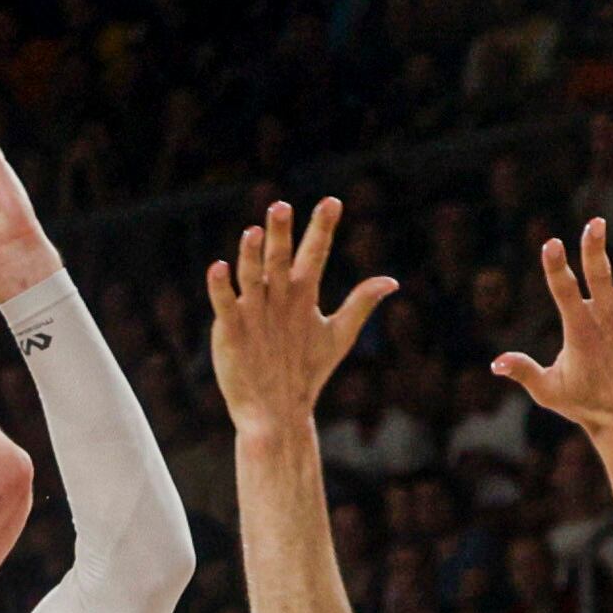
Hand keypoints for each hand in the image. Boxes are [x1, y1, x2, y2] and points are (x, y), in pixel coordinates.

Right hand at [203, 197, 392, 432]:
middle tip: (282, 207)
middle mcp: (276, 295)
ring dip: (251, 254)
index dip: (322, 228)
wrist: (277, 410)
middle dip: (281, 233)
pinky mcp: (231, 328)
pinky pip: (225, 303)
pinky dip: (221, 286)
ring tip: (255, 232)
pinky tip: (220, 268)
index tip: (333, 202)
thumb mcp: (338, 336)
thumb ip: (360, 305)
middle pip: (279, 258)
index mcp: (301, 293)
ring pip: (252, 275)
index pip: (314, 253)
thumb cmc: (306, 371)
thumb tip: (392, 281)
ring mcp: (253, 309)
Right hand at [491, 217, 612, 439]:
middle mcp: (607, 320)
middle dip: (595, 249)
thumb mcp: (549, 391)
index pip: (564, 293)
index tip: (552, 244)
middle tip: (593, 224)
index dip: (557, 268)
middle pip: (599, 277)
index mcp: (580, 332)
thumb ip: (524, 371)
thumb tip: (495, 363)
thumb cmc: (586, 404)